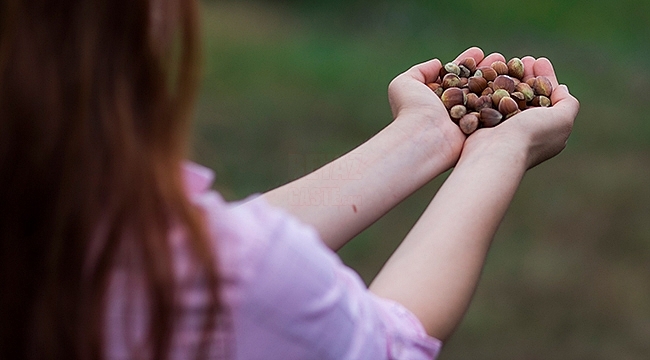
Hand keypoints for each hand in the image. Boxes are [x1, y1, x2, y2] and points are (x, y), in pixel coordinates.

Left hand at [387, 47, 507, 167]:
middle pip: (473, 84)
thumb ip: (419, 71)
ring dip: (499, 80)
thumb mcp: (404, 84)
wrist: (424, 136)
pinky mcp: (479, 131)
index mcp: (437, 99)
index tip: (479, 52)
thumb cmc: (412, 109)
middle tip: (500, 57)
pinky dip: (506, 98)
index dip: (467, 63)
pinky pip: (495, 111)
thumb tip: (437, 64)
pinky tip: (516, 83)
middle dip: (486, 70)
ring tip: (513, 66)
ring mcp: (467, 120)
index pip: (455, 76)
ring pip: (486, 96)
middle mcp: (452, 110)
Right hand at [461, 56, 579, 168]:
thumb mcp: (562, 120)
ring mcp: (504, 128)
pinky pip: (490, 100)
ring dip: (510, 77)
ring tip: (507, 61)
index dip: (546, 77)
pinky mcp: (484, 124)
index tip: (539, 61)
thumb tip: (562, 89)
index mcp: (547, 131)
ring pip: (509, 95)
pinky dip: (492, 85)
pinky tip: (491, 73)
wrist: (496, 151)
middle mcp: (526, 130)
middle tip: (524, 59)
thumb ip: (568, 103)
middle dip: (528, 75)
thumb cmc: (531, 135)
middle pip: (529, 94)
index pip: (549, 98)